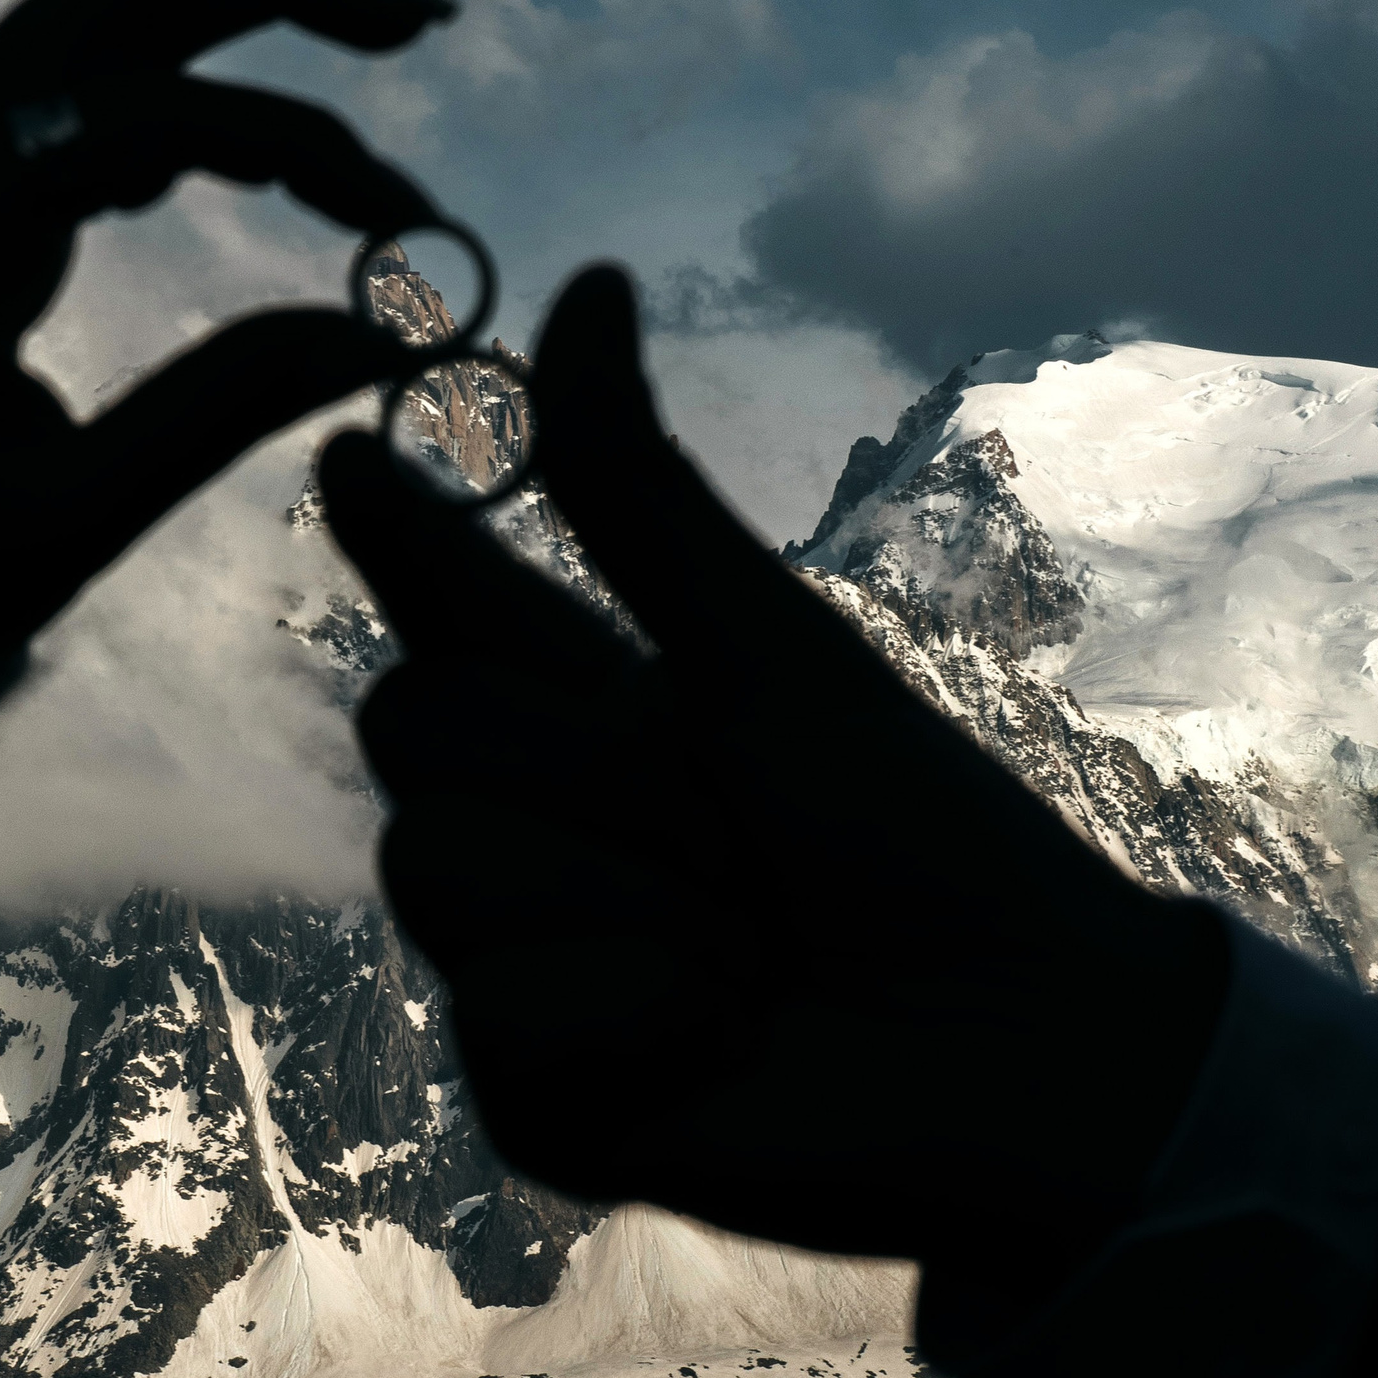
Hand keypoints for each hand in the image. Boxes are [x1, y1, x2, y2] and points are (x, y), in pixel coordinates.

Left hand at [0, 0, 455, 645]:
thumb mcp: (59, 520)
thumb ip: (214, 414)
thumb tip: (386, 337)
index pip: (138, 122)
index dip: (292, 148)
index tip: (407, 222)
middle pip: (117, 1)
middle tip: (428, 11)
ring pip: (110, 4)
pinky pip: (88, 47)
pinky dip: (188, 6)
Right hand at [318, 267, 1229, 1272]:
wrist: (1020, 1045)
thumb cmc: (915, 832)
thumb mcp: (769, 652)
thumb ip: (638, 496)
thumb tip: (584, 281)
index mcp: (592, 707)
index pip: (448, 608)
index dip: (396, 537)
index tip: (356, 451)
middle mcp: (534, 824)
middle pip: (406, 725)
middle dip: (587, 764)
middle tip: (731, 830)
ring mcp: (519, 962)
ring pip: (437, 871)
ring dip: (633, 902)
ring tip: (747, 953)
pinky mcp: (534, 1097)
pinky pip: (500, 1022)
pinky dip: (641, 1021)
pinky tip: (724, 1045)